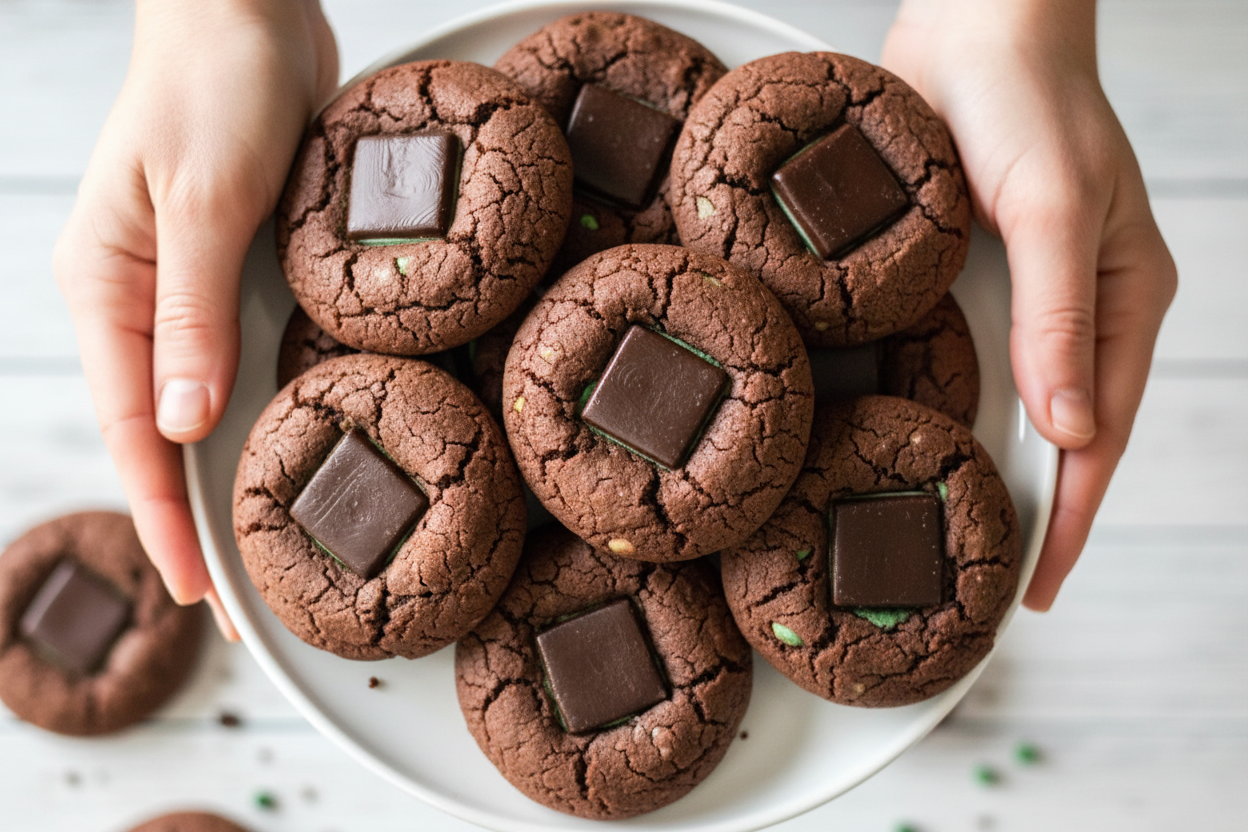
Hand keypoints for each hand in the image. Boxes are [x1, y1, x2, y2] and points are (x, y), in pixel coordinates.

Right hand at [54, 0, 337, 636]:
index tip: (199, 593)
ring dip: (240, 471)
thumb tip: (183, 424)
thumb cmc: (212, 83)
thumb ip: (189, 314)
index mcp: (108, 291)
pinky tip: (304, 444)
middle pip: (169, 434)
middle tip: (248, 604)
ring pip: (211, 403)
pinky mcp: (240, 270)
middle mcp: (143, 303)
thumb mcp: (201, 200)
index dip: (166, 517)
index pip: (137, 431)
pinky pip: (250, 356)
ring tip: (281, 542)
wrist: (248, 10)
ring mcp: (191, 289)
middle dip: (202, 517)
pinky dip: (270, 407)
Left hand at [882, 0, 1176, 609]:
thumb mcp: (1052, 210)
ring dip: (975, 464)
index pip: (1097, 438)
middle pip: (1050, 435)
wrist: (973, 27)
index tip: (1032, 590)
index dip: (1069, 520)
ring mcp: (1015, 297)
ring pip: (998, 404)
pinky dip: (935, 405)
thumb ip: (1058, 319)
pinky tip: (900, 441)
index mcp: (1118, 305)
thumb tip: (1068, 428)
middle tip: (972, 582)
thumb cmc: (1029, 103)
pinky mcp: (961, 276)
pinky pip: (953, 359)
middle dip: (1022, 510)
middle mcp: (1069, 312)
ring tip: (935, 531)